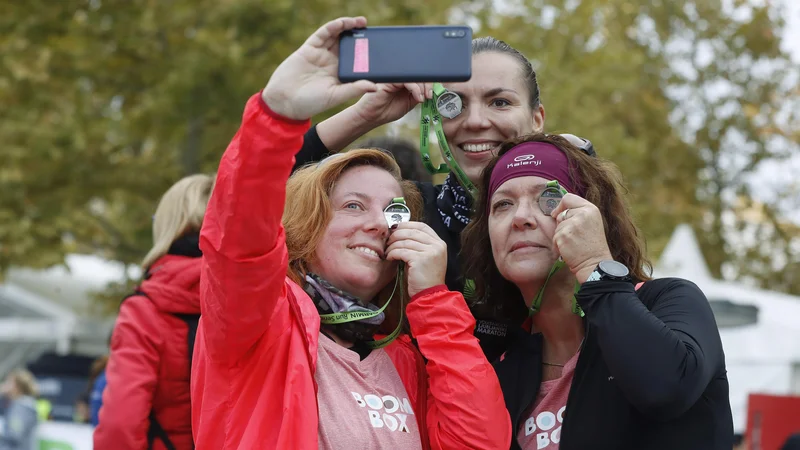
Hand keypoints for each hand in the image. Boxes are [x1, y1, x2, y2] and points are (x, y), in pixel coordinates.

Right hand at [262, 17, 377, 119]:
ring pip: (337, 36)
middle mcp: (332, 62)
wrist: (285, 101)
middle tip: (373, 31)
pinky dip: (333, 27)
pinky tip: (343, 23)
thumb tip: (375, 87)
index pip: (357, 60)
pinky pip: (323, 34)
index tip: (380, 48)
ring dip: (349, 27)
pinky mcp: (310, 48)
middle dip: (360, 37)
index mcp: (341, 74)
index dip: (367, 53)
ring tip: (362, 22)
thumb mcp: (336, 96)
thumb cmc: (311, 102)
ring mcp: (321, 54)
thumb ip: (354, 89)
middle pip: (349, 45)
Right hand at [352, 83, 432, 125]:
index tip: (432, 95)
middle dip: (428, 85)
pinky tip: (417, 98)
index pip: (419, 77)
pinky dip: (416, 89)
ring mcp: (395, 77)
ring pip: (414, 76)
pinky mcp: (390, 79)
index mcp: (404, 81)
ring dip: (423, 88)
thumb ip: (418, 96)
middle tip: (430, 96)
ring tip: (422, 99)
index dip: (429, 84)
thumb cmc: (386, 111)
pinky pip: (407, 80)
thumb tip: (430, 91)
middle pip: (419, 74)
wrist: (371, 117)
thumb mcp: (408, 104)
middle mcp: (400, 77)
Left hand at [385, 221, 446, 297]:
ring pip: (404, 241)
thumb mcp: (427, 257)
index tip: (396, 228)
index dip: (407, 224)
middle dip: (397, 234)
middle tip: (388, 240)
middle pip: (412, 231)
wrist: (430, 294)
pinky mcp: (420, 259)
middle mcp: (436, 245)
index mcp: (439, 243)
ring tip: (387, 250)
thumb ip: (419, 244)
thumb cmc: (425, 278)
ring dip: (392, 245)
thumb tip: (400, 233)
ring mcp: (430, 252)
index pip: (422, 226)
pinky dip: (392, 253)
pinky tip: (389, 257)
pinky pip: (401, 251)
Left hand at [550, 194, 613, 282]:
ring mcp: (572, 224)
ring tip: (573, 244)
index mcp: (590, 209)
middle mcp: (582, 214)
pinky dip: (558, 245)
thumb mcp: (590, 223)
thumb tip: (557, 211)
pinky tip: (569, 249)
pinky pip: (554, 237)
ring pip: (557, 226)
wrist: (595, 263)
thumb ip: (578, 214)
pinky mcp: (564, 235)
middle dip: (562, 224)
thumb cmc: (592, 246)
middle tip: (574, 236)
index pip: (568, 198)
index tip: (557, 214)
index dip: (560, 206)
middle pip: (561, 213)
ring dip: (560, 236)